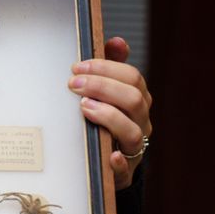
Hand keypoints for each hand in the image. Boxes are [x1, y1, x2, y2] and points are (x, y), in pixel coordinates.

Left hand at [69, 37, 149, 190]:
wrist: (109, 163)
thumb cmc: (106, 121)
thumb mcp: (108, 93)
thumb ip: (111, 68)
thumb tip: (116, 41)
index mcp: (138, 99)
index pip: (132, 78)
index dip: (106, 69)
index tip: (78, 67)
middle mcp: (141, 121)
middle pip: (134, 100)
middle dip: (103, 88)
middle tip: (74, 84)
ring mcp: (135, 147)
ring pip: (133, 131)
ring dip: (109, 117)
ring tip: (84, 108)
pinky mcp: (124, 171)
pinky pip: (125, 168)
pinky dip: (118, 162)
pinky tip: (108, 155)